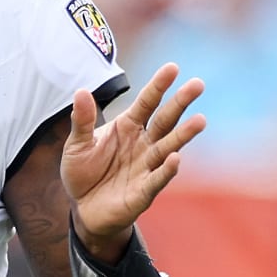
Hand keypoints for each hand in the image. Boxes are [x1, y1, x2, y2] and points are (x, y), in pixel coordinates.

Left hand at [62, 63, 205, 261]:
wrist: (83, 208)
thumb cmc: (83, 172)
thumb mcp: (77, 144)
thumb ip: (81, 121)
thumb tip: (81, 91)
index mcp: (128, 127)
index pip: (147, 102)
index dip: (159, 86)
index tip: (173, 67)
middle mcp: (143, 143)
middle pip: (165, 120)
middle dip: (180, 103)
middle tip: (198, 84)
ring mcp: (146, 167)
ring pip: (168, 147)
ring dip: (183, 135)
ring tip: (200, 121)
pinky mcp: (144, 192)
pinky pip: (157, 179)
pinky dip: (166, 170)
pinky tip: (176, 159)